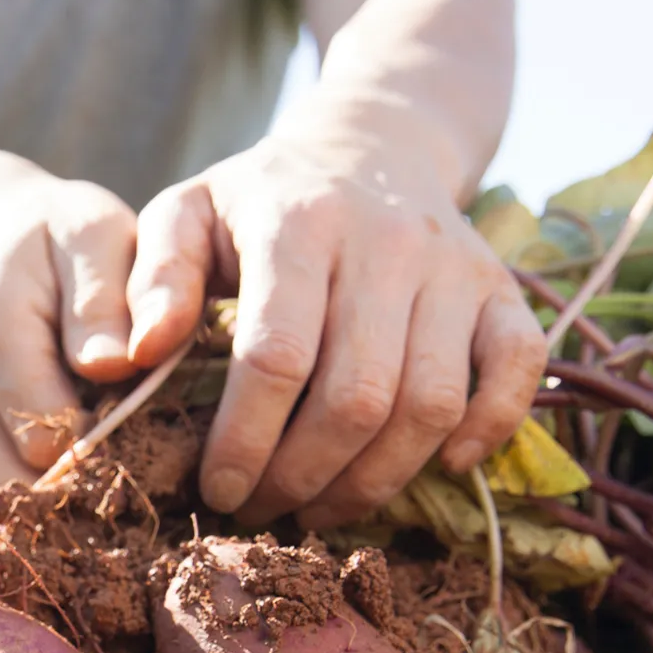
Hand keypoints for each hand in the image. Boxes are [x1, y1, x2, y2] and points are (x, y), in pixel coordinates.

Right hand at [0, 158, 137, 492]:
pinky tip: (82, 484)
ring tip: (114, 483)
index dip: (114, 450)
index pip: (53, 439)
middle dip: (88, 493)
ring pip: (2, 510)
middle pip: (24, 488)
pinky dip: (38, 509)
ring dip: (62, 510)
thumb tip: (113, 364)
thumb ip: (104, 299)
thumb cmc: (60, 236)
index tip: (157, 436)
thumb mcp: (94, 235)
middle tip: (146, 470)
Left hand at [127, 134, 546, 528]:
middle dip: (305, 476)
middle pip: (358, 397)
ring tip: (325, 506)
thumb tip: (135, 358)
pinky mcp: (504, 291)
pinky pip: (517, 373)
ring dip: (377, 480)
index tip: (220, 489)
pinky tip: (442, 467)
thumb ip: (153, 279)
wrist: (375, 143)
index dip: (246, 441)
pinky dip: (489, 430)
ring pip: (431, 404)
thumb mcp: (189, 213)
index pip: (277, 356)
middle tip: (267, 509)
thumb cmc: (266, 200)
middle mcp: (390, 242)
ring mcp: (457, 269)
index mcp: (300, 222)